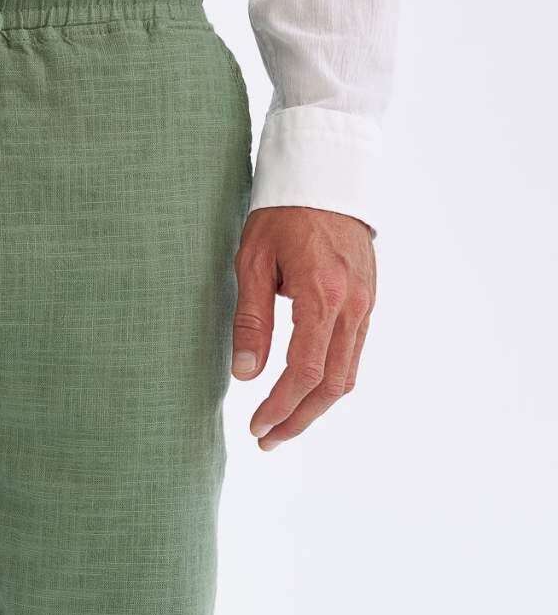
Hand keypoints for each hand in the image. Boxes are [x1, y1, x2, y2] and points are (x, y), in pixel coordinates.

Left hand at [231, 207, 375, 450]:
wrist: (327, 174)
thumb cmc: (283, 214)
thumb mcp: (253, 262)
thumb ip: (251, 321)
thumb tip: (245, 374)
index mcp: (323, 294)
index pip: (306, 371)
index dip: (280, 407)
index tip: (256, 427)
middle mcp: (353, 304)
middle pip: (333, 385)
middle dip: (299, 419)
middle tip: (267, 440)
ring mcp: (366, 303)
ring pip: (347, 374)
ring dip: (316, 407)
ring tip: (282, 425)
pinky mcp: (368, 301)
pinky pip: (352, 354)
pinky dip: (330, 382)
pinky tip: (304, 392)